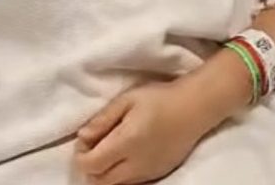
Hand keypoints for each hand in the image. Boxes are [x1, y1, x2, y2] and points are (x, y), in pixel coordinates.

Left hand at [75, 81, 205, 184]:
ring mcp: (146, 173)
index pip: (90, 165)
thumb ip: (103, 119)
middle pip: (99, 181)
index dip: (81, 154)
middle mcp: (135, 164)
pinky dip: (120, 175)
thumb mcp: (128, 99)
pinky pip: (130, 183)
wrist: (193, 108)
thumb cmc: (159, 98)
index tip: (86, 138)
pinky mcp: (156, 176)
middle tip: (95, 144)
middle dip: (90, 166)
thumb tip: (82, 136)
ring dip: (104, 172)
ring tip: (111, 148)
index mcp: (126, 143)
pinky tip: (126, 154)